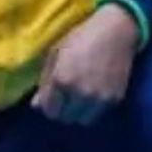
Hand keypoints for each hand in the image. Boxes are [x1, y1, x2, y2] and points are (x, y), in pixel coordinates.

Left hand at [34, 2, 140, 125]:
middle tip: (65, 97)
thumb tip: (35, 106)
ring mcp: (99, 98)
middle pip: (65, 118)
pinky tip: (93, 93)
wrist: (116, 31)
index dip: (49, 105)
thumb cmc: (81, 37)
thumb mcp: (56, 53)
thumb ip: (45, 81)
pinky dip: (93, 108)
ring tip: (79, 97)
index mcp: (62, 80)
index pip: (49, 110)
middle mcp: (79, 93)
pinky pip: (98, 114)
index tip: (52, 97)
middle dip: (62, 109)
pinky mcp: (114, 100)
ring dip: (78, 112)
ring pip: (82, 120)